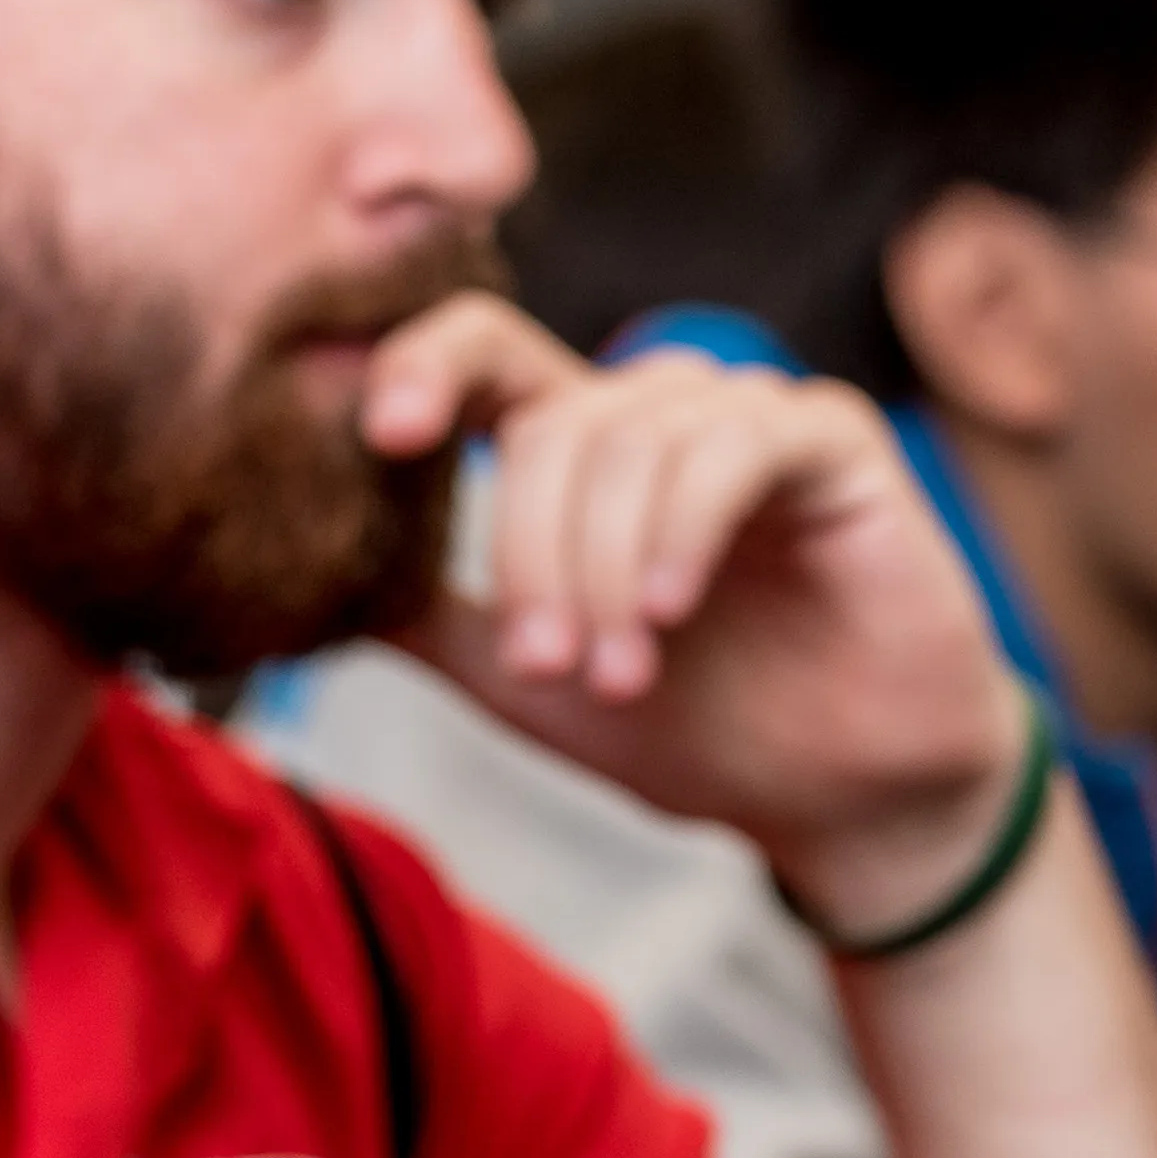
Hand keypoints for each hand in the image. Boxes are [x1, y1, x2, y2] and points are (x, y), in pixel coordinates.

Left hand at [363, 304, 1018, 931]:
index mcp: (580, 454)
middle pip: (550, 420)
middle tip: (545, 663)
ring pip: (632, 436)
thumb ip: (432, 619)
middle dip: (530, 552)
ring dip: (605, 564)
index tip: (382, 434)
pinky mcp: (833, 440)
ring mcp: (748, 418)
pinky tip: (671, 605)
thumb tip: (310, 587)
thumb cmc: (696, 730)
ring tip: (619, 672)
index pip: (484, 357)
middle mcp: (660, 416)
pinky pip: (735, 443)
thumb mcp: (527, 686)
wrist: (845, 800)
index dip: (422, 366)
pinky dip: (684, 524)